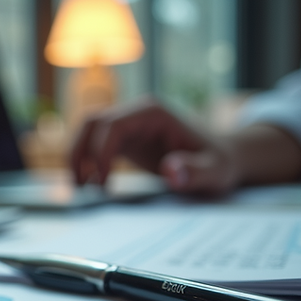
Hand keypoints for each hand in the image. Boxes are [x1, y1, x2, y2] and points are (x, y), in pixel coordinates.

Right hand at [69, 100, 239, 193]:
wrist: (223, 156)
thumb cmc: (220, 162)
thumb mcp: (216, 171)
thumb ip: (195, 171)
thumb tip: (170, 171)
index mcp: (154, 113)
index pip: (113, 125)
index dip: (100, 152)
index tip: (101, 183)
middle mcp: (137, 113)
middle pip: (92, 122)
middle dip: (80, 152)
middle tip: (80, 186)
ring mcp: (129, 124)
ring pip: (88, 130)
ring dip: (77, 155)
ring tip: (79, 187)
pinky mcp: (126, 138)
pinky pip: (95, 143)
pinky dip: (86, 161)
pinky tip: (88, 184)